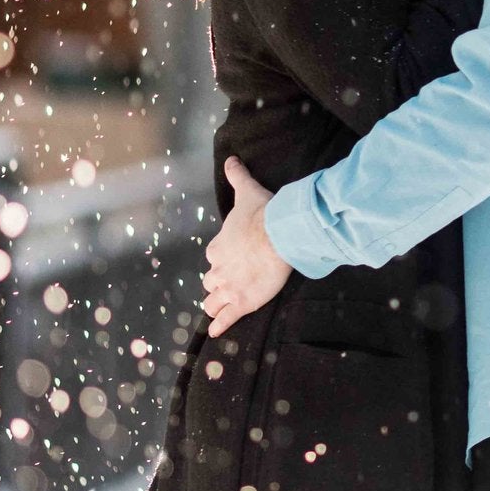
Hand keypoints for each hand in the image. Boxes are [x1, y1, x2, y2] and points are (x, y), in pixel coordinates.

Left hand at [201, 157, 292, 337]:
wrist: (278, 235)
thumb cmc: (263, 215)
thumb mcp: (246, 193)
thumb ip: (237, 176)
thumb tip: (230, 159)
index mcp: (218, 247)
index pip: (214, 256)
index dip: (221, 258)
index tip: (230, 258)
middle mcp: (218, 269)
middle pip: (211, 281)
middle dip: (218, 283)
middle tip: (229, 284)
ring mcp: (229, 288)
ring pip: (213, 301)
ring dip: (216, 304)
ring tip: (221, 308)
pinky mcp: (242, 302)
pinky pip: (225, 318)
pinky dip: (220, 325)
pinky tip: (216, 331)